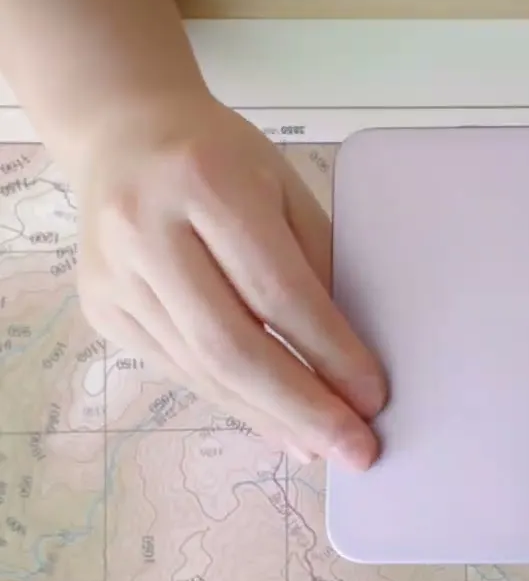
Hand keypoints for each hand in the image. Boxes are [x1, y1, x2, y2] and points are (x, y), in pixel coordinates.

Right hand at [74, 95, 387, 469]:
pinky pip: (178, 370)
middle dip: (301, 405)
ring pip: (201, 369)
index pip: (278, 290)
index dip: (330, 351)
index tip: (373, 394)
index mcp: (206, 183)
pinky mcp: (102, 307)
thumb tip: (353, 360)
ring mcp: (115, 274)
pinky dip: (233, 402)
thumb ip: (317, 265)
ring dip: (270, 416)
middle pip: (231, 344)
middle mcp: (147, 230)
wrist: (125, 133)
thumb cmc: (221, 158)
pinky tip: (275, 422)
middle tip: (354, 447)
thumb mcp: (284, 190)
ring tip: (321, 445)